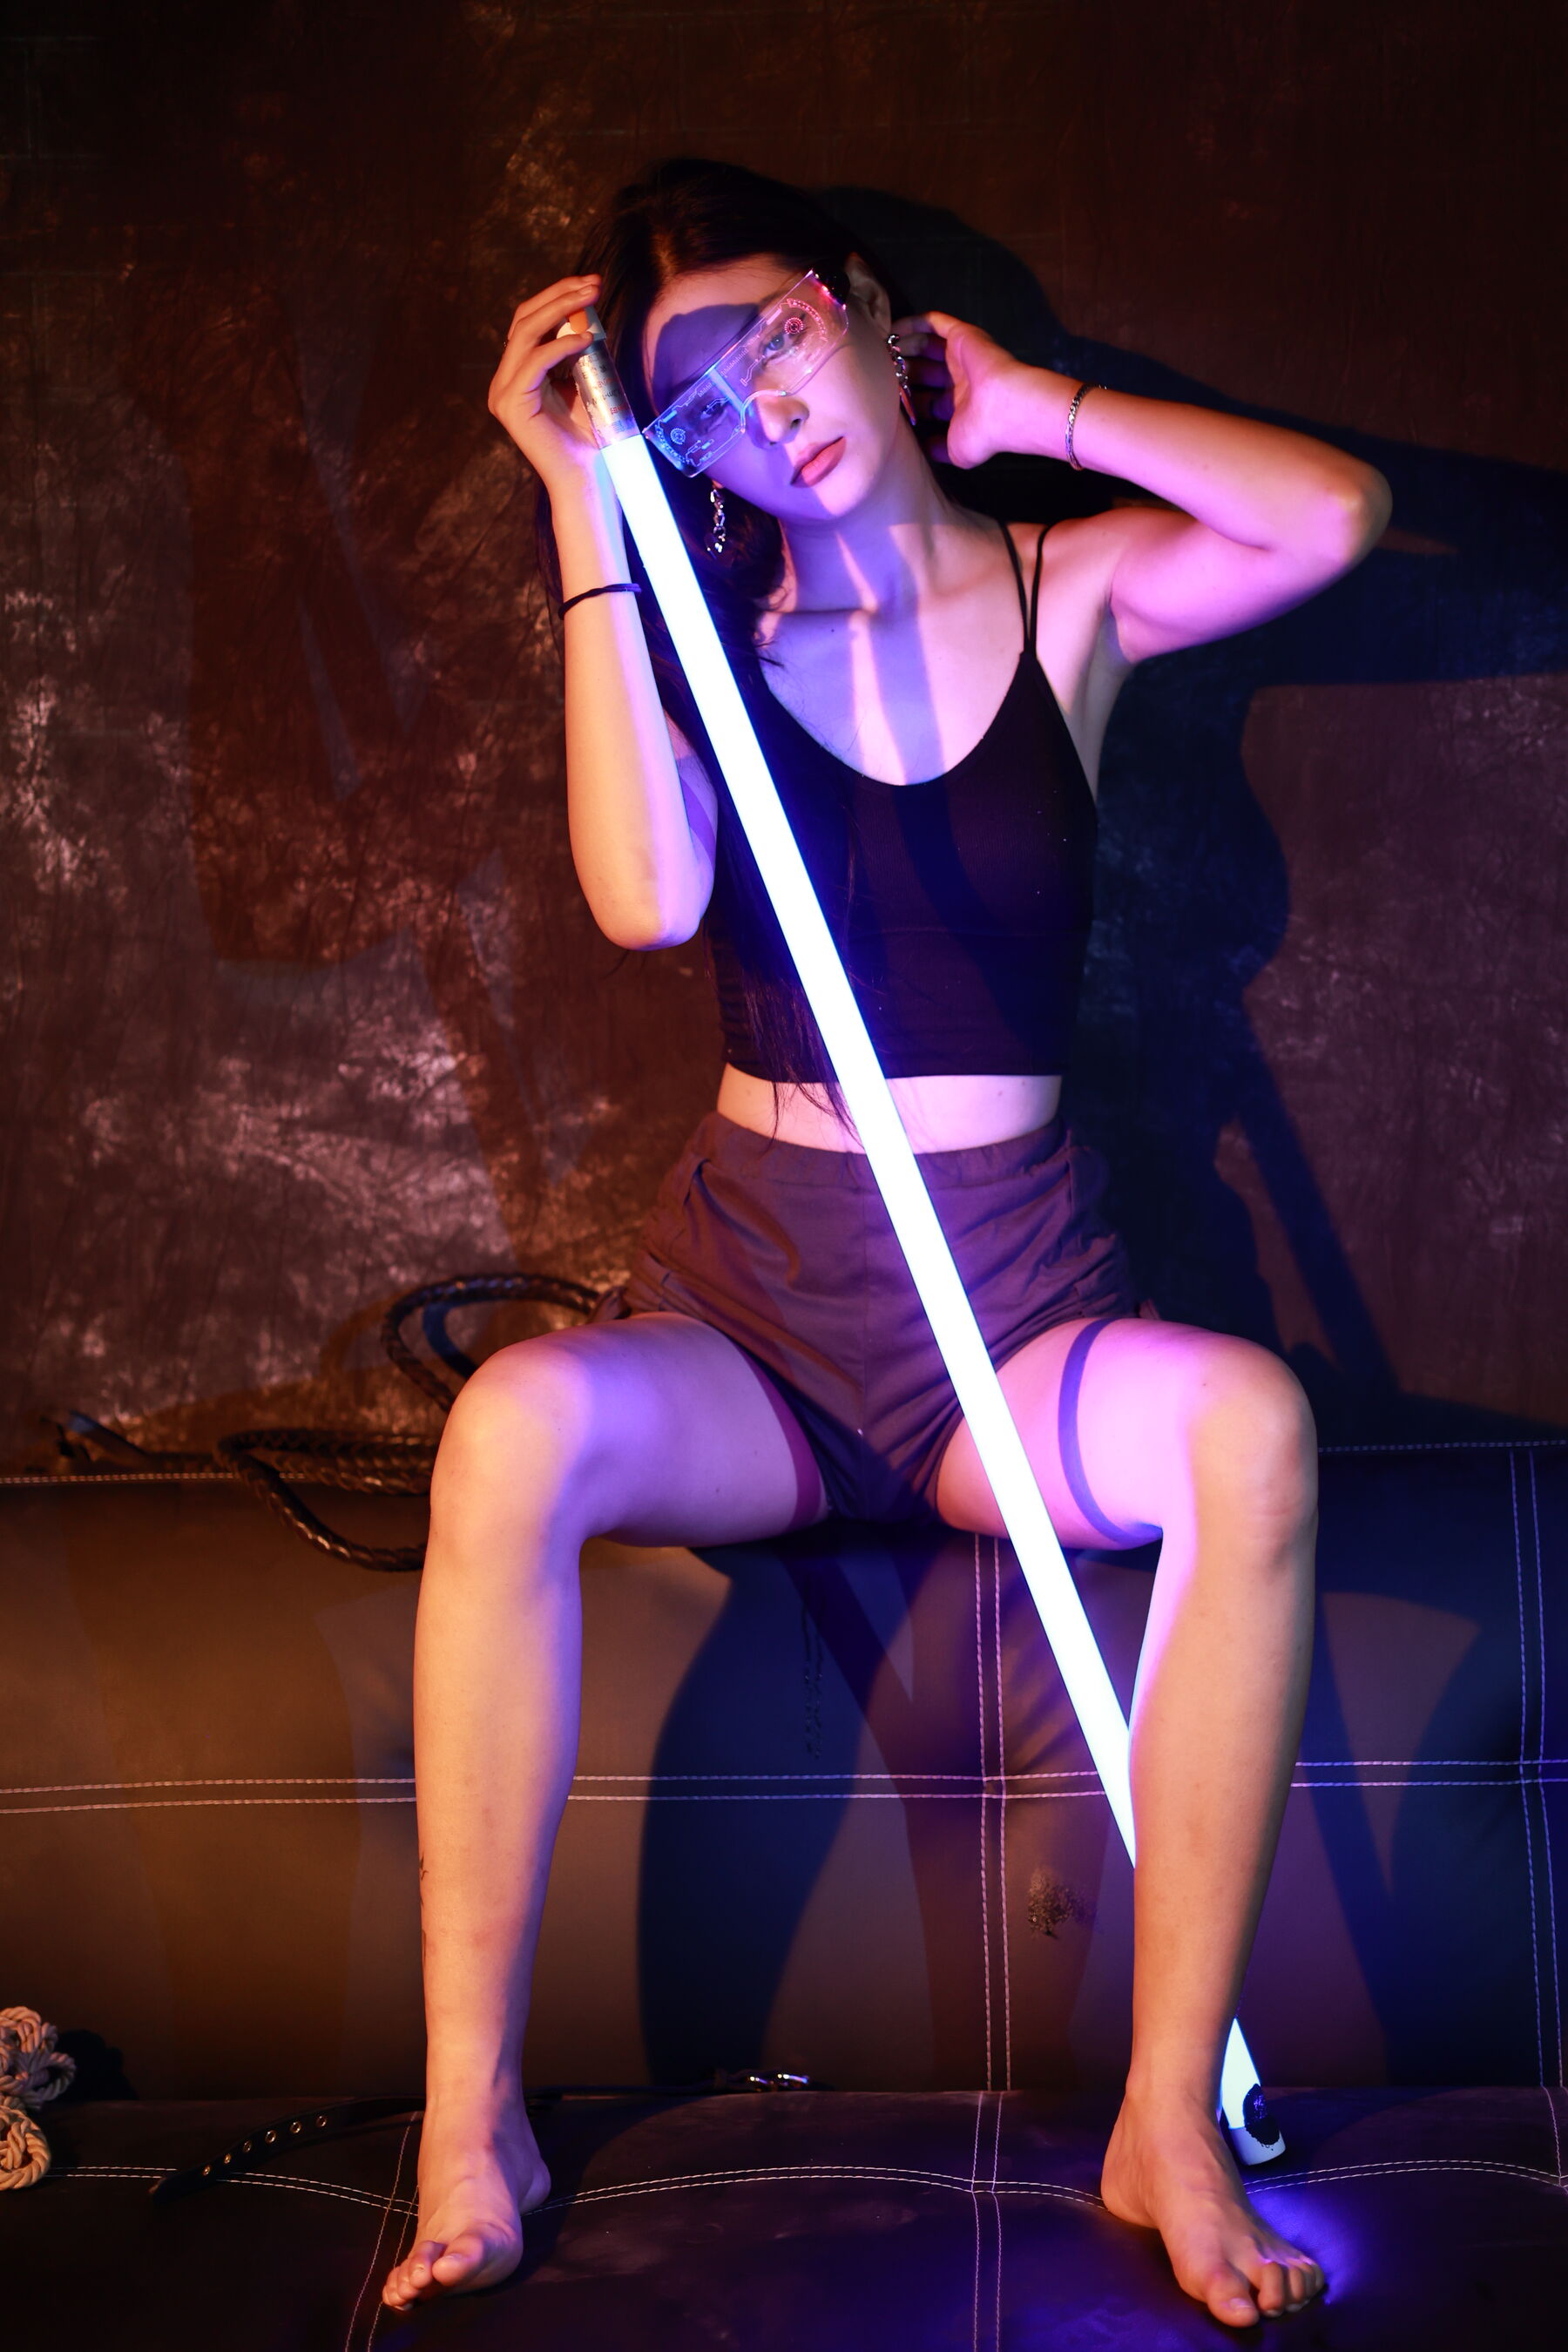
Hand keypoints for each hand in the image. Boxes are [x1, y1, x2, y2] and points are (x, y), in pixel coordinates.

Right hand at [487, 275, 607, 491]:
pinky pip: (534, 362)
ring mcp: (503, 393)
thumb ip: (577, 352)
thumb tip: (587, 313)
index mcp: (516, 375)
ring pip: (525, 334)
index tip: (589, 283)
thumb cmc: (589, 436)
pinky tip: (585, 339)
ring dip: (560, 311)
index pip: (529, 322)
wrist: (586, 478)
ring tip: (590, 299)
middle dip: (559, 295)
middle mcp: (503, 381)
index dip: (557, 297)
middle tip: (592, 282)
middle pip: (523, 319)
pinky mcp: (511, 405)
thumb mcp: (583, 382)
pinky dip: (560, 346)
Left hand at [891, 308, 1028, 468]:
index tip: (882, 403)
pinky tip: (892, 330)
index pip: (926, 401)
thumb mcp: (955, 451)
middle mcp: (959, 380)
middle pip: (923, 373)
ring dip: (903, 349)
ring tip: (878, 352)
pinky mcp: (963, 335)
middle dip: (901, 374)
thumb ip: (936, 448)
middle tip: (877, 375)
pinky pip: (934, 322)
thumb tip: (923, 449)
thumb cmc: (982, 432)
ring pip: (926, 346)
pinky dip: (913, 323)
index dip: (906, 402)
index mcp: (959, 406)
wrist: (1003, 407)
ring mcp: (961, 356)